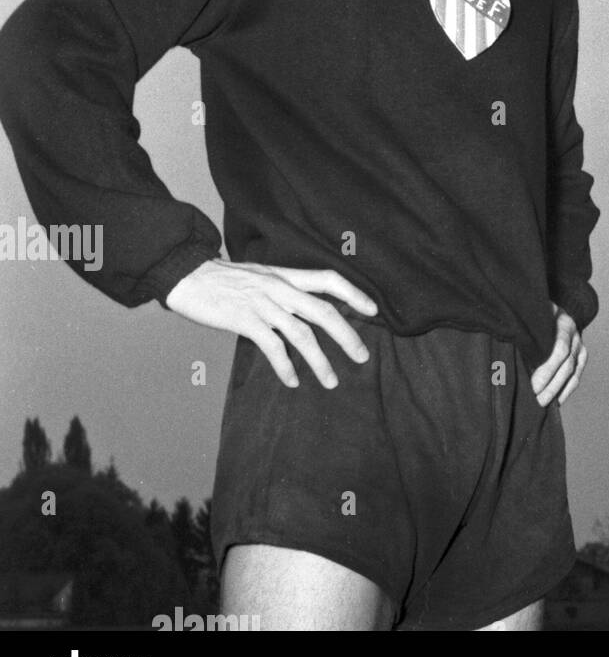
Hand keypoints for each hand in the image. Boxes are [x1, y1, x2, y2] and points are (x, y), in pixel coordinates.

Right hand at [165, 258, 376, 388]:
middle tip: (362, 357)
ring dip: (320, 361)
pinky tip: (293, 381)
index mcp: (286, 275)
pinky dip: (285, 367)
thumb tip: (303, 307)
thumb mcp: (261, 275)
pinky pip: (272, 347)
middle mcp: (280, 289)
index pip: (329, 280)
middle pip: (324, 312)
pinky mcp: (245, 321)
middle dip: (348, 336)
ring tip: (331, 382)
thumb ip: (283, 288)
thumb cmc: (224, 278)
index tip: (373, 310)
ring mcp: (264, 305)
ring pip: (302, 335)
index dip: (354, 294)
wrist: (187, 275)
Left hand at [530, 305, 586, 407]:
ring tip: (543, 404)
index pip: (560, 349)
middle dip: (552, 385)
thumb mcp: (532, 314)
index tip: (534, 386)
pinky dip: (567, 391)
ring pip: (573, 373)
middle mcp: (575, 335)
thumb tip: (506, 340)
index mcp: (563, 323)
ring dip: (559, 391)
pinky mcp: (582, 356)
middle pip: (567, 365)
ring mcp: (580, 346)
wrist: (556, 309)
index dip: (548, 370)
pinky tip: (556, 402)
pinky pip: (577, 377)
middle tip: (537, 400)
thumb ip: (524, 325)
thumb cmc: (537, 313)